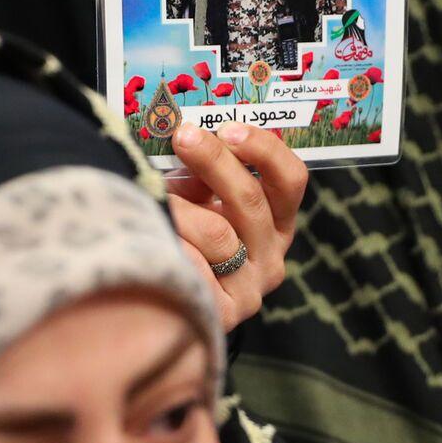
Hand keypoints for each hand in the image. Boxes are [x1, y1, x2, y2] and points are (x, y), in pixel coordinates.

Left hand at [167, 121, 307, 330]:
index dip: (263, 149)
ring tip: (151, 199)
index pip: (290, 180)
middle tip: (182, 137)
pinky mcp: (225, 313)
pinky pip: (195, 266)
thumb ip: (204, 174)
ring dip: (178, 209)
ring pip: (217, 233)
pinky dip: (170, 245)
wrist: (161, 306)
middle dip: (213, 161)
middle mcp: (271, 257)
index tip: (227, 129)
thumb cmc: (181, 239)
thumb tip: (190, 139)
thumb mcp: (198, 199)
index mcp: (275, 223)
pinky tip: (152, 239)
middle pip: (252, 200)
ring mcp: (251, 289)